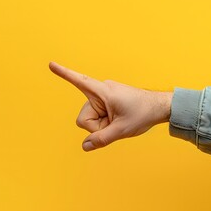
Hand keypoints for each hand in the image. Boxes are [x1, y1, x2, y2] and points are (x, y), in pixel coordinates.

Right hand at [49, 62, 172, 150]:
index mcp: (104, 92)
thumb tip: (84, 146)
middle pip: (85, 117)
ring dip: (102, 124)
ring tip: (119, 121)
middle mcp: (102, 90)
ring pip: (91, 118)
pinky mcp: (108, 100)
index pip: (80, 81)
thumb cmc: (143, 114)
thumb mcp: (122, 130)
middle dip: (97, 126)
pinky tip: (118, 119)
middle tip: (115, 124)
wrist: (159, 107)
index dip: (64, 74)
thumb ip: (101, 139)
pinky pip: (98, 115)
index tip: (50, 64)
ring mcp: (105, 95)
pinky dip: (105, 121)